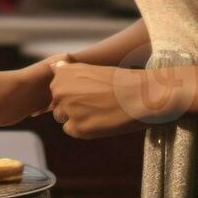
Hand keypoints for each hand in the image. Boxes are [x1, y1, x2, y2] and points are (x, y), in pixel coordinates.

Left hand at [48, 63, 191, 137]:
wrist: (143, 96)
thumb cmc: (121, 82)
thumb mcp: (92, 69)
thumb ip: (70, 72)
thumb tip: (53, 68)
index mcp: (63, 72)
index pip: (57, 88)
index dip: (73, 92)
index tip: (91, 92)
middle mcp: (60, 89)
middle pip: (57, 103)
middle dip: (72, 105)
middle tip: (97, 102)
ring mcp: (67, 109)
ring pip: (62, 117)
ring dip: (76, 117)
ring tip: (100, 111)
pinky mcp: (77, 128)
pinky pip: (71, 130)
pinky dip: (84, 128)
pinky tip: (101, 121)